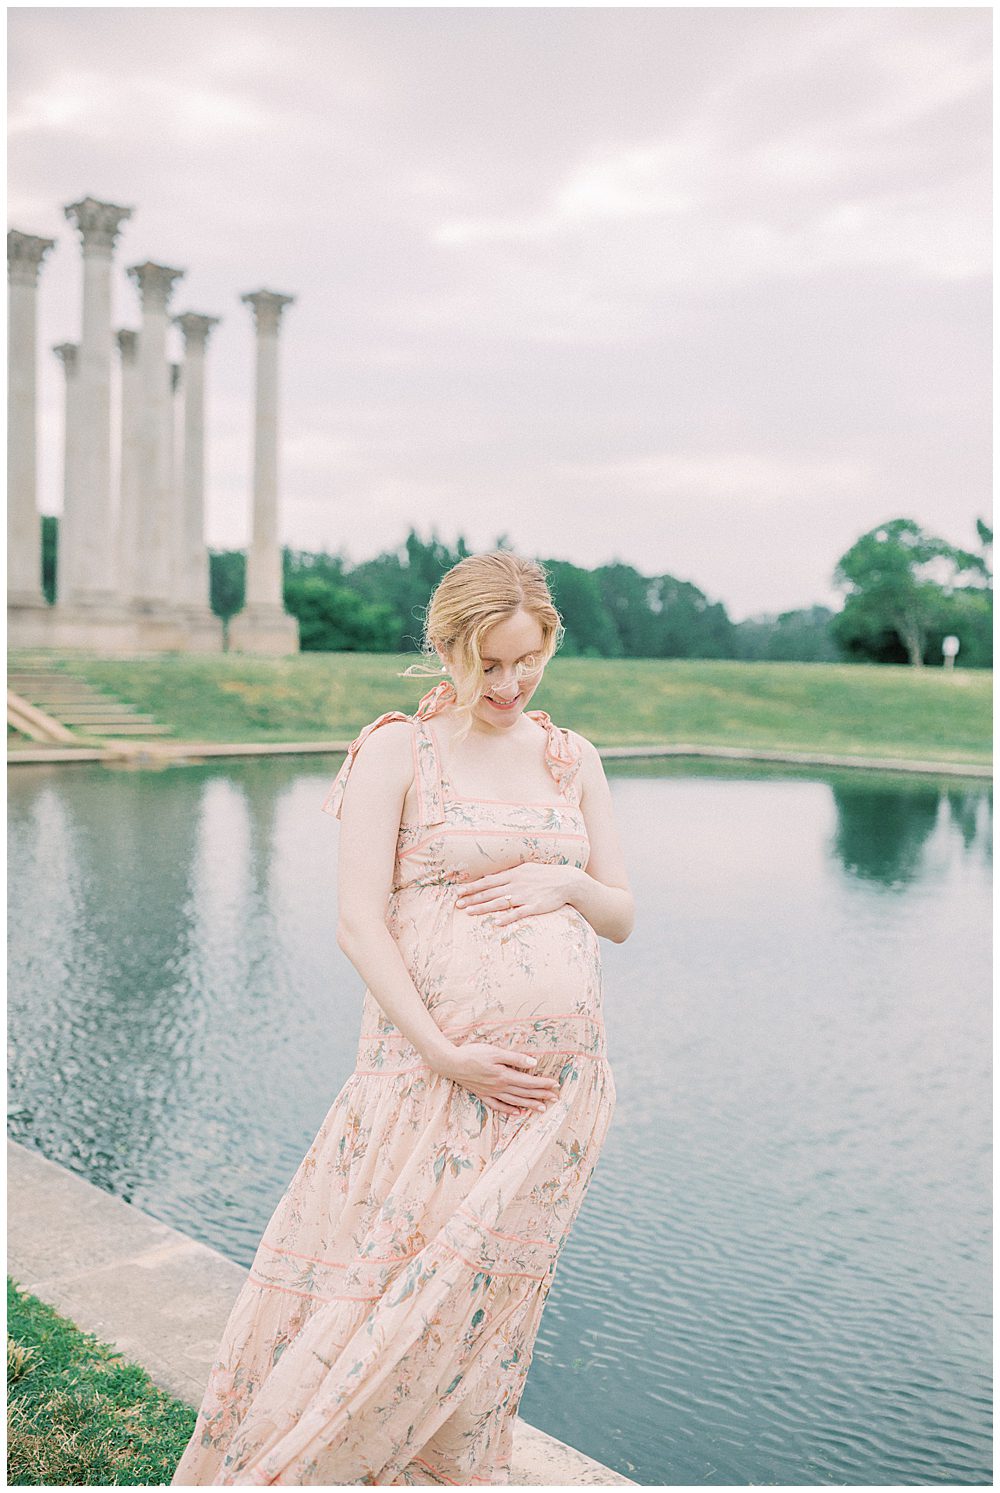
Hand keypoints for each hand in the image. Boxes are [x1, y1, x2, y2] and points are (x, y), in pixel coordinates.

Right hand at [433, 1041, 561, 1116]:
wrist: (450, 1063)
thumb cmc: (472, 1054)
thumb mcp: (495, 1051)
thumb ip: (515, 1058)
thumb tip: (534, 1062)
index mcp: (504, 1075)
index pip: (528, 1081)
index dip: (543, 1083)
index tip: (555, 1085)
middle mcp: (499, 1087)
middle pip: (524, 1092)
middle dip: (541, 1095)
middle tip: (555, 1098)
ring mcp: (491, 1092)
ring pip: (514, 1101)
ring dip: (529, 1104)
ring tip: (542, 1108)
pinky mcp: (483, 1095)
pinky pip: (499, 1106)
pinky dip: (510, 1110)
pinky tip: (518, 1113)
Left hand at [455, 863, 580, 924]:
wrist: (567, 881)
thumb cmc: (545, 874)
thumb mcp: (525, 869)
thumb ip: (508, 874)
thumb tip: (490, 876)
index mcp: (513, 874)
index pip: (487, 881)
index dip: (472, 887)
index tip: (458, 891)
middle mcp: (516, 885)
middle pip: (490, 892)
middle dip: (472, 898)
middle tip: (457, 904)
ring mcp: (525, 896)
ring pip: (499, 903)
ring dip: (483, 908)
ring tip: (469, 912)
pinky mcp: (534, 907)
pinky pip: (518, 913)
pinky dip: (506, 918)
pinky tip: (495, 922)